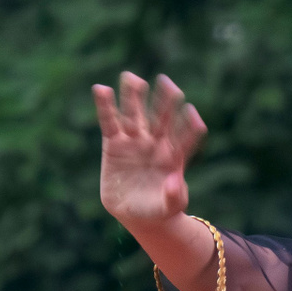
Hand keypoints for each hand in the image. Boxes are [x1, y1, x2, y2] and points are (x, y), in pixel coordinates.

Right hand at [93, 72, 205, 228]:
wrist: (138, 214)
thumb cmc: (161, 208)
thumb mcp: (171, 206)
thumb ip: (174, 195)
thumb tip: (174, 182)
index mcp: (174, 155)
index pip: (185, 136)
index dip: (189, 126)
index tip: (191, 112)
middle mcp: (156, 143)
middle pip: (161, 117)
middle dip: (164, 100)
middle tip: (166, 81)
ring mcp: (135, 141)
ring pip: (134, 114)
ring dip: (133, 97)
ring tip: (130, 76)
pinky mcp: (114, 144)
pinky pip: (109, 122)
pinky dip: (105, 107)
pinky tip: (101, 89)